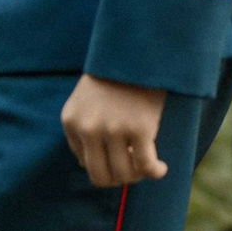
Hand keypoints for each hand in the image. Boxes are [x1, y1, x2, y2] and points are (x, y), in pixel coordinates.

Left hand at [61, 74, 170, 190]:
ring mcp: (113, 130)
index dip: (104, 162)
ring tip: (148, 166)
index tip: (120, 154)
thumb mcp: (85, 101)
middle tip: (133, 170)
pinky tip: (161, 169)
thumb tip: (92, 168)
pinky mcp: (139, 129)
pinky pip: (146, 166)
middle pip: (100, 176)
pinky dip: (155, 172)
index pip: (85, 162)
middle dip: (118, 179)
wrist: (138, 51)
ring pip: (124, 175)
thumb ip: (84, 130)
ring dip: (137, 176)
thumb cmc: (116, 78)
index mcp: (71, 121)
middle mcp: (88, 128)